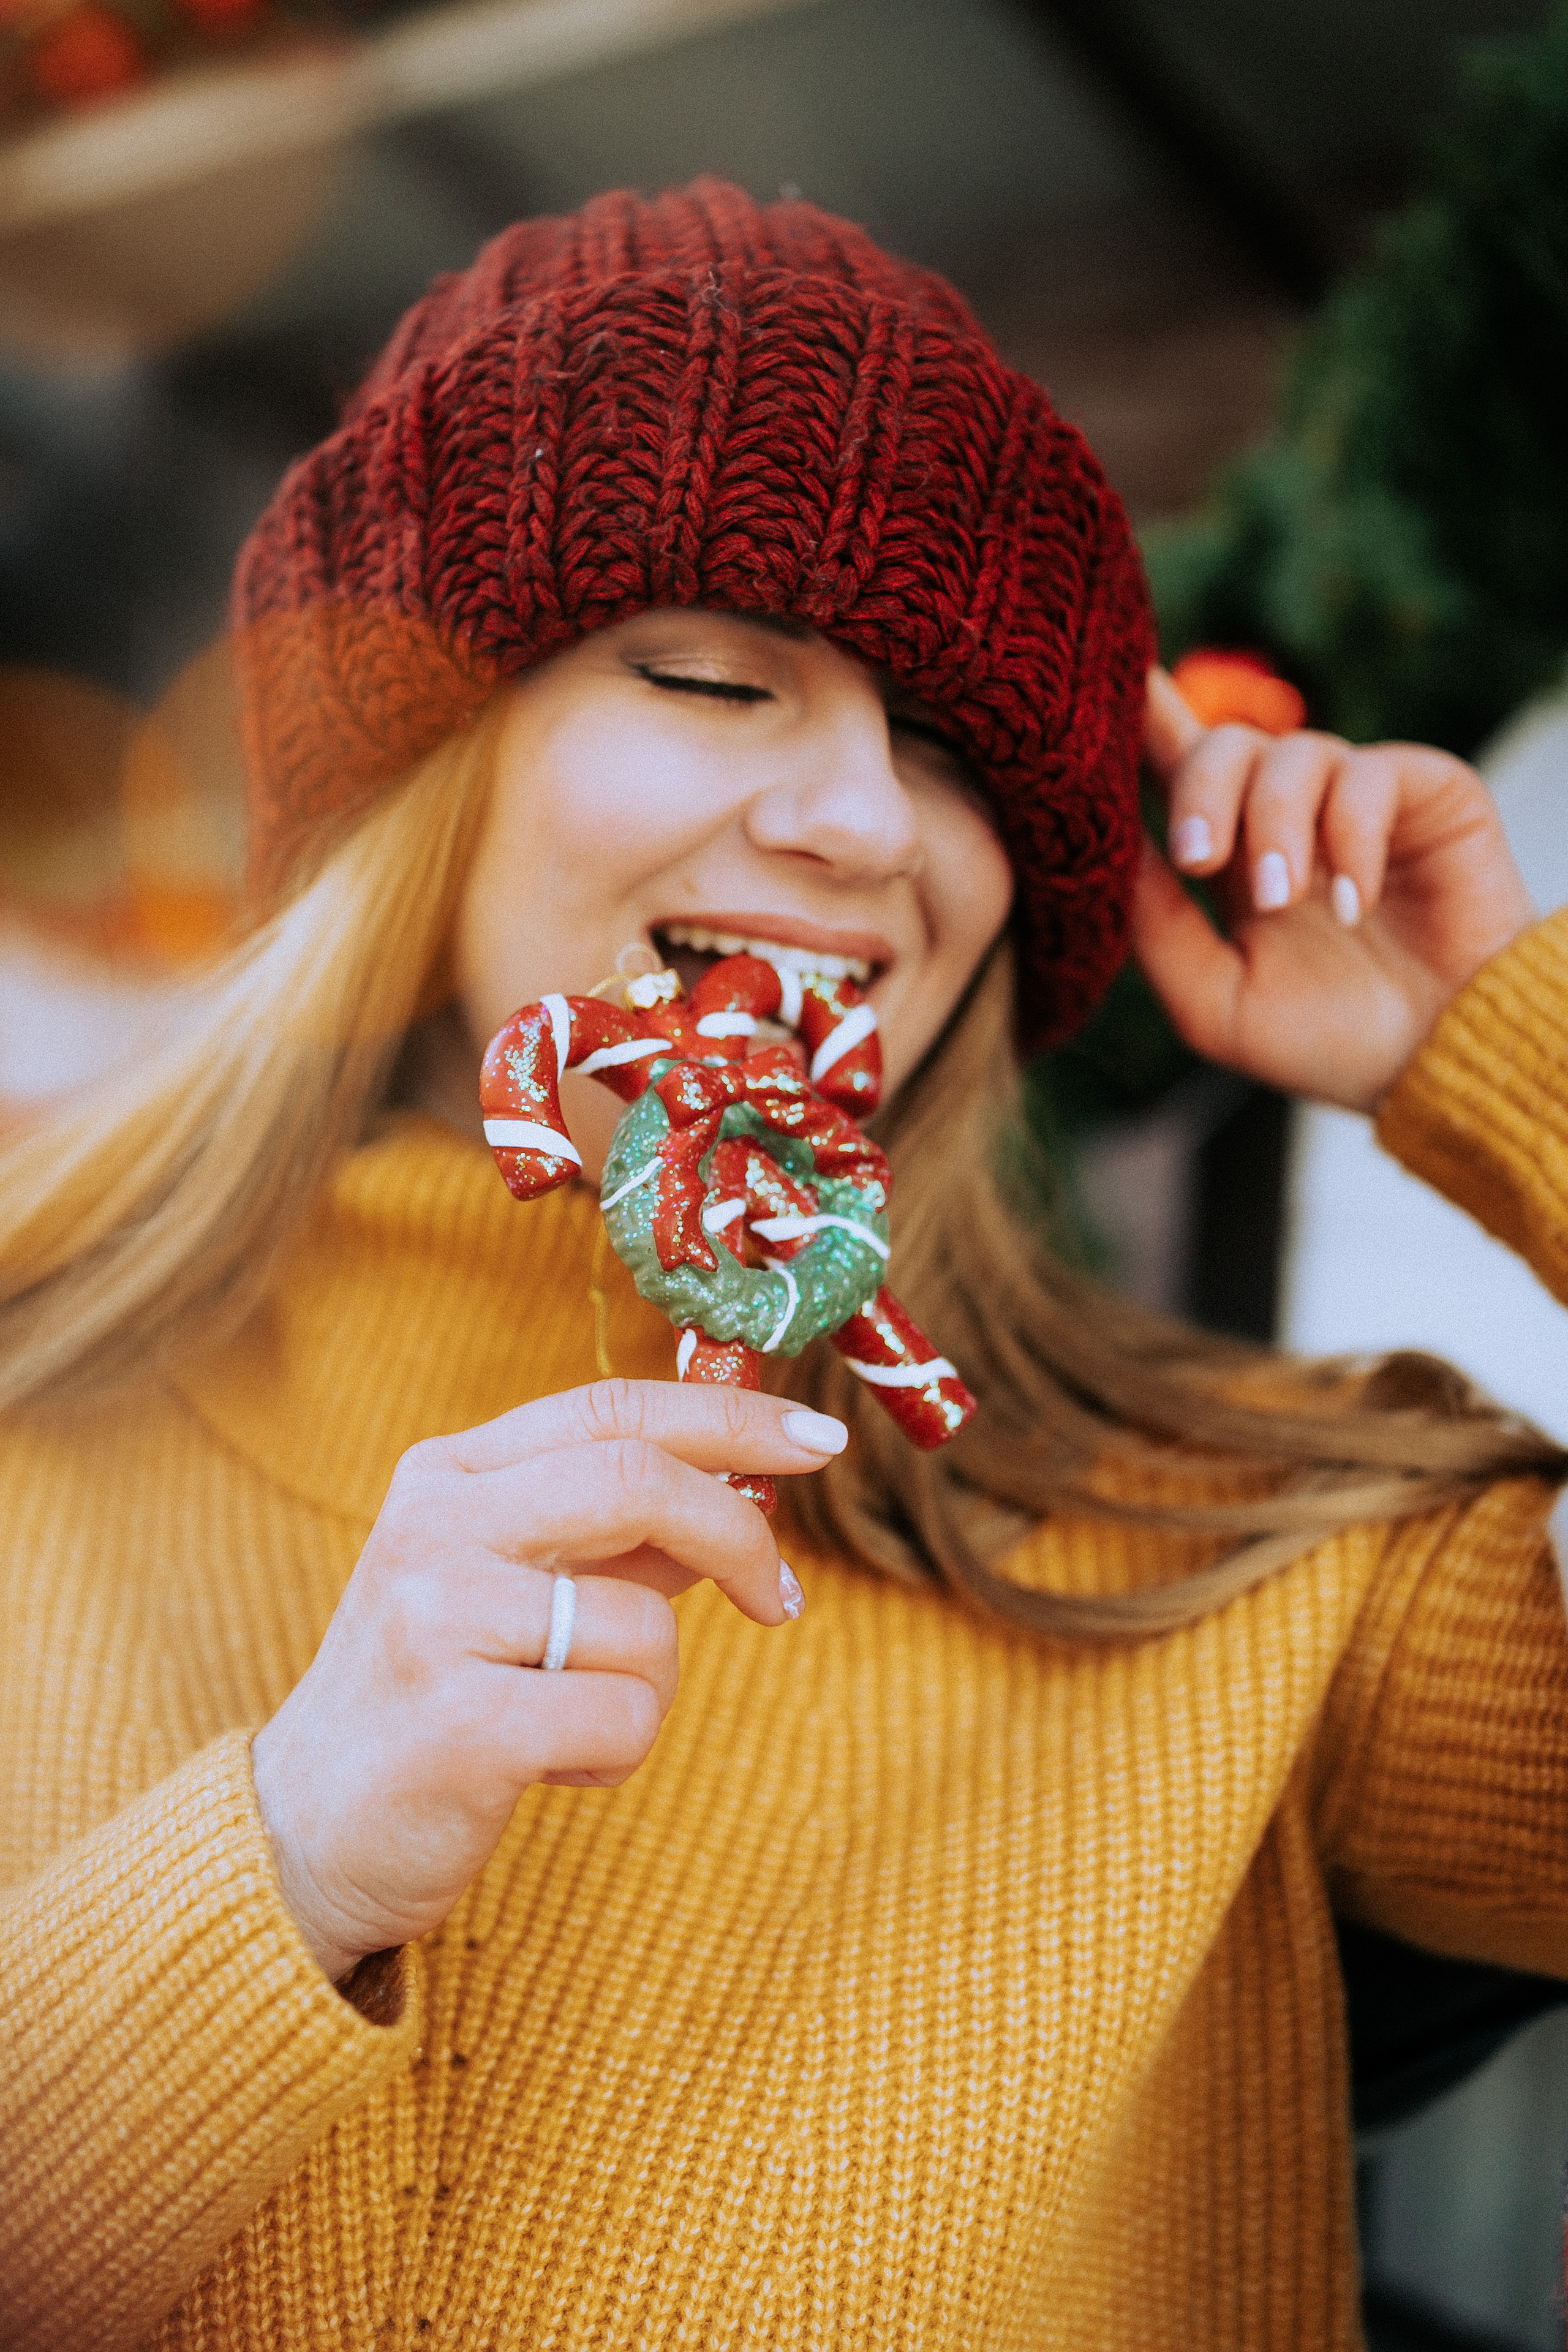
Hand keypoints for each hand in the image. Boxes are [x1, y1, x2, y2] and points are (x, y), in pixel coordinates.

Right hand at [250, 1379, 845, 1983]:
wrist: (306, 1833)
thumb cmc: (437, 1697)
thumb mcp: (517, 1589)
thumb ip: (618, 1534)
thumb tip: (744, 1483)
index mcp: (448, 1475)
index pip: (612, 1408)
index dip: (729, 1416)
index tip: (816, 1442)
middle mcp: (432, 1526)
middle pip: (638, 1478)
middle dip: (737, 1533)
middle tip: (777, 1597)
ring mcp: (435, 1619)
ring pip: (644, 1625)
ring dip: (651, 1689)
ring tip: (575, 1722)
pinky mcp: (457, 1724)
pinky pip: (622, 1720)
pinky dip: (618, 1755)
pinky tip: (549, 1769)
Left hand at [1131, 667, 1535, 1110]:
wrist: (1435, 1067)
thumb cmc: (1324, 1043)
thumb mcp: (1213, 1000)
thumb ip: (1155, 925)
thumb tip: (1108, 842)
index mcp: (1228, 849)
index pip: (1171, 763)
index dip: (1137, 713)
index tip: (1099, 685)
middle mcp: (1287, 809)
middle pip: (1224, 743)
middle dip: (1200, 792)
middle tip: (1199, 857)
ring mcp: (1355, 794)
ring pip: (1294, 754)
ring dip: (1276, 826)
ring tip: (1283, 901)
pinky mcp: (1426, 789)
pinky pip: (1370, 776)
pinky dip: (1351, 837)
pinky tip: (1352, 903)